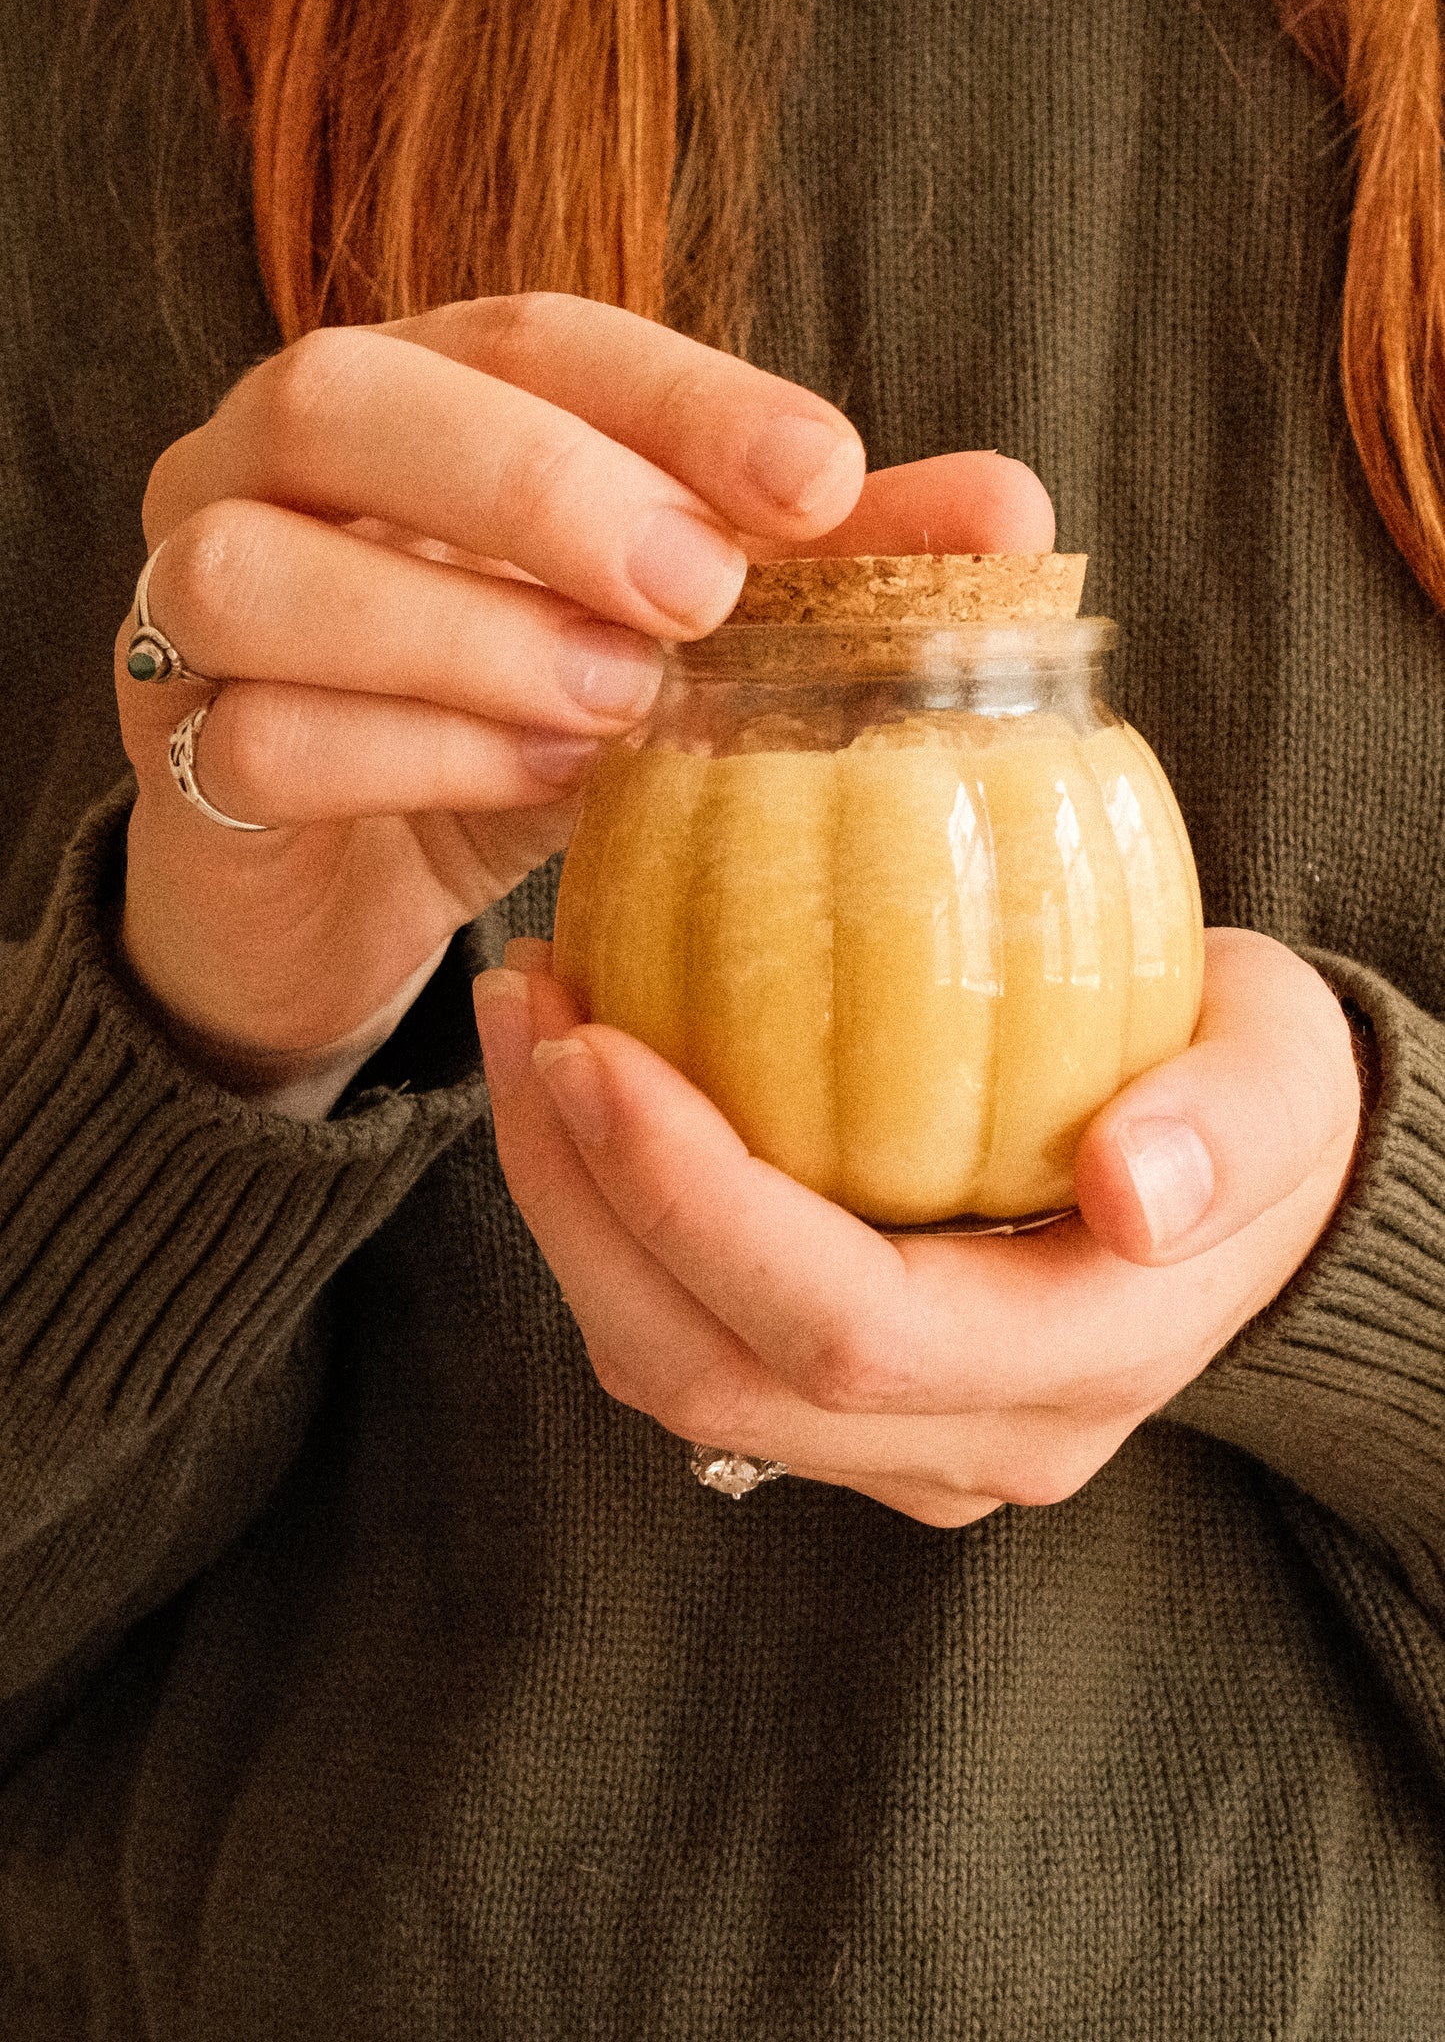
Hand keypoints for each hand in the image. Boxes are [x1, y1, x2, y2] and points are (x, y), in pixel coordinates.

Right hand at [121, 298, 1051, 1088]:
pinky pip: (256, 735)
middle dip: (538, 483)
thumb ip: (827, 579)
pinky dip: (406, 759)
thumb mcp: (680, 647)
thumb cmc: (524, 726)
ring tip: (615, 710)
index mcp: (418, 391)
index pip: (532, 334)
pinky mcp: (178, 747)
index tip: (826, 476)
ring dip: (460, 634)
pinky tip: (528, 793)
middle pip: (343, 389)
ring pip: (259, 566)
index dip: (678, 393)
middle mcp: (277, 462)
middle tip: (698, 593)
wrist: (358, 885)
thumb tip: (1017, 515)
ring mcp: (196, 598)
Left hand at [474, 928, 1361, 1523]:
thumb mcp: (1284, 1077)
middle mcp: (972, 1439)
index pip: (843, 1329)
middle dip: (575, 1194)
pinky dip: (608, 1225)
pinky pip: (685, 1341)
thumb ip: (1231, 1130)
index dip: (690, 1201)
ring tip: (527, 1028)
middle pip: (710, 1371)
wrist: (1254, 1183)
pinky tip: (585, 1094)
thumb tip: (1133, 1189)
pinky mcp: (848, 1409)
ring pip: (671, 1373)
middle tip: (522, 1007)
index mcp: (1077, 1362)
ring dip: (566, 1208)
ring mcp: (901, 1443)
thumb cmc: (1256, 1099)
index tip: (590, 1042)